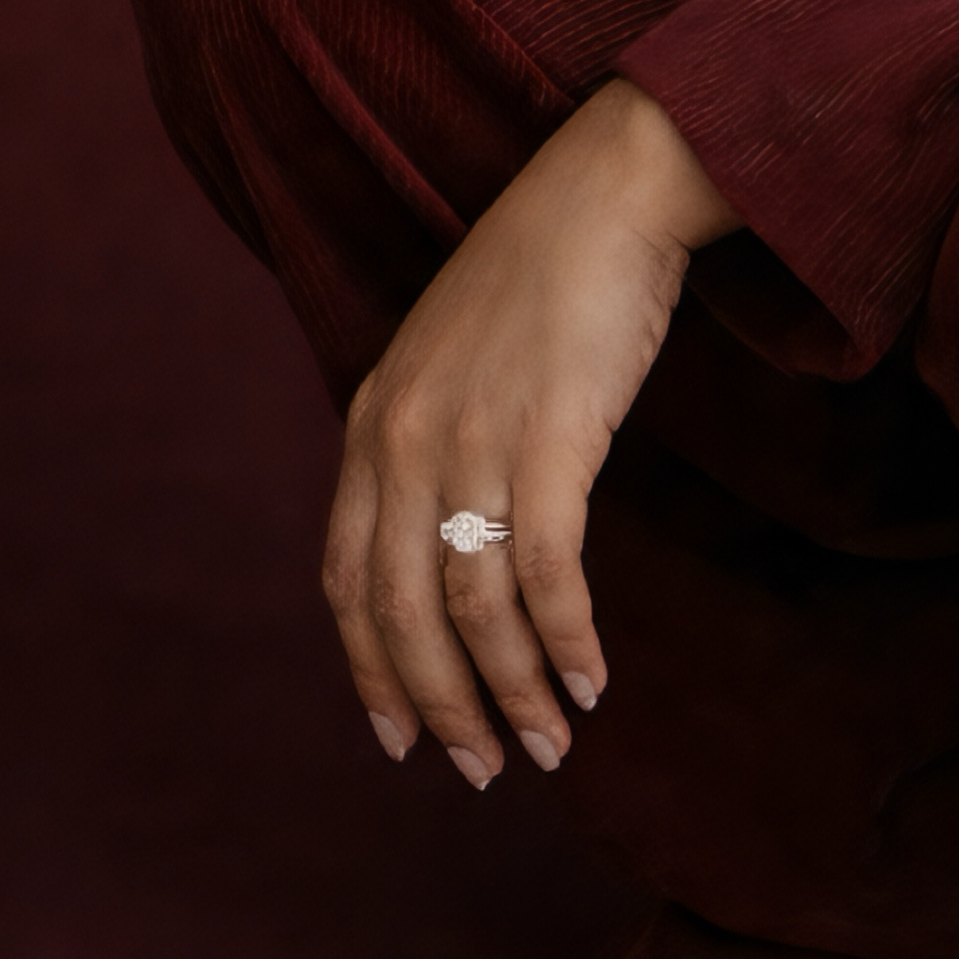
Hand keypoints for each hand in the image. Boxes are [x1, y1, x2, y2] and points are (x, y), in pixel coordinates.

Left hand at [322, 75, 736, 784]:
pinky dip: (565, 641)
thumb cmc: (547, 271)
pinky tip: (591, 681)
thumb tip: (454, 542)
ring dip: (513, 692)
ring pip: (473, 608)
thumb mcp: (453, 357)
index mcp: (373, 419)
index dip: (370, 670)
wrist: (610, 188)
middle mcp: (405, 437)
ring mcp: (473, 437)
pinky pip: (546, 572)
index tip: (399, 739)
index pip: (348, 579)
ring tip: (551, 745)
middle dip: (442, 707)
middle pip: (402, 613)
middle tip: (486, 770)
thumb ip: (433, 441)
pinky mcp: (550, 436)